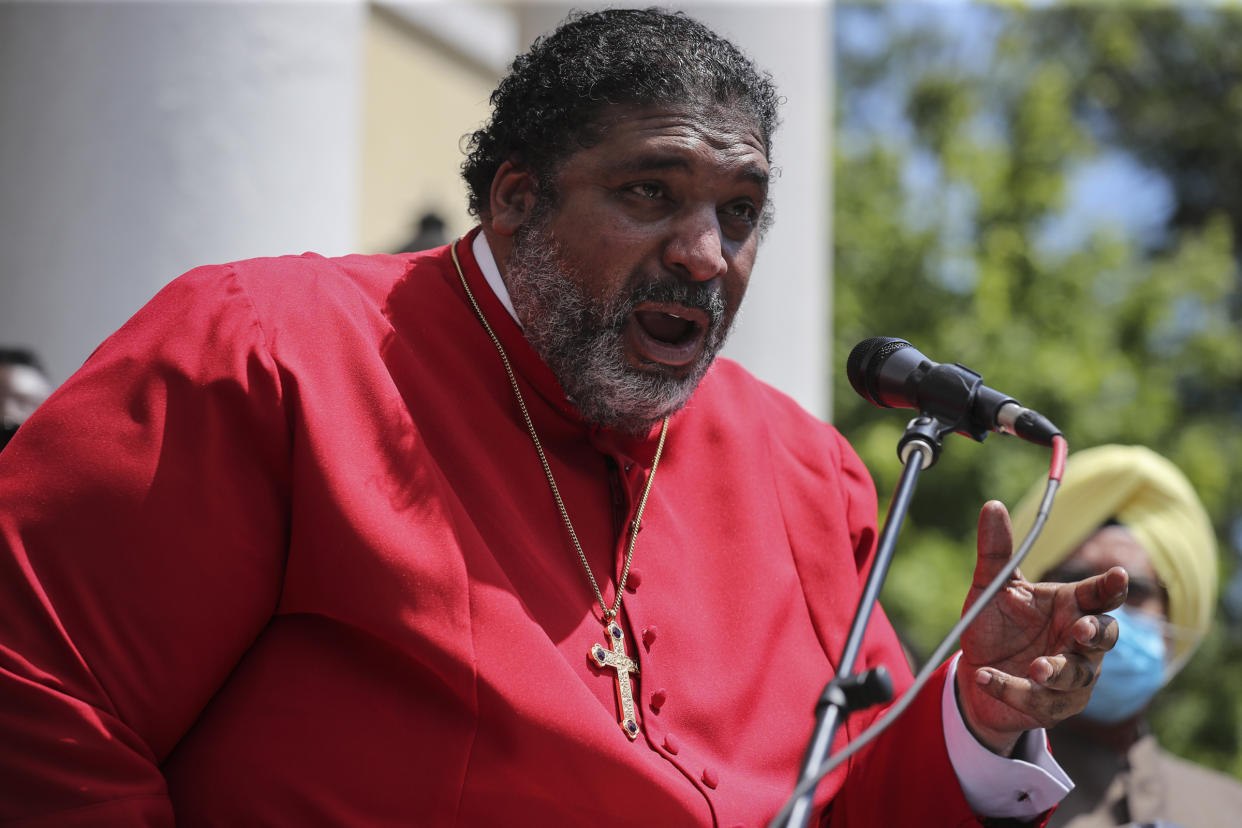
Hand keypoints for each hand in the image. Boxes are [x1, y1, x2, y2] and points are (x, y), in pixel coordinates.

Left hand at [956, 501, 1126, 755]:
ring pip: (1078, 675)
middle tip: (1079, 630)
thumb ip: (996, 552)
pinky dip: (1011, 690)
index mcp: (1070, 606)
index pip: (1100, 595)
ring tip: (1036, 667)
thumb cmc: (994, 626)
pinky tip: (984, 676)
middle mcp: (1079, 642)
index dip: (1111, 586)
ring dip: (1058, 670)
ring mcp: (1072, 676)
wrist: (974, 676)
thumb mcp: (992, 587)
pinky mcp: (1053, 706)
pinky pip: (1039, 701)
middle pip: (1105, 636)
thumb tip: (992, 505)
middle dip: (1096, 634)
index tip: (1117, 576)